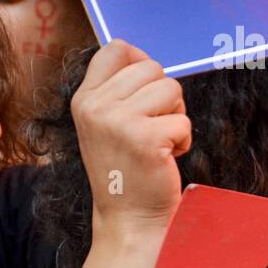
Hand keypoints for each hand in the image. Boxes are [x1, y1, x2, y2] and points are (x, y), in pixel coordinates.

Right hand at [71, 40, 189, 231]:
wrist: (129, 218)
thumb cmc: (125, 169)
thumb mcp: (104, 123)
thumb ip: (117, 89)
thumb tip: (141, 56)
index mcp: (84, 99)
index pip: (116, 49)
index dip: (140, 62)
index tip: (144, 92)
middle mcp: (95, 106)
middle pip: (152, 67)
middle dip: (164, 97)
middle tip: (153, 127)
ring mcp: (118, 121)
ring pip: (172, 89)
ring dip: (175, 117)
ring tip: (159, 142)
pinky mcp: (145, 138)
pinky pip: (183, 122)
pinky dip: (183, 141)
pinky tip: (165, 159)